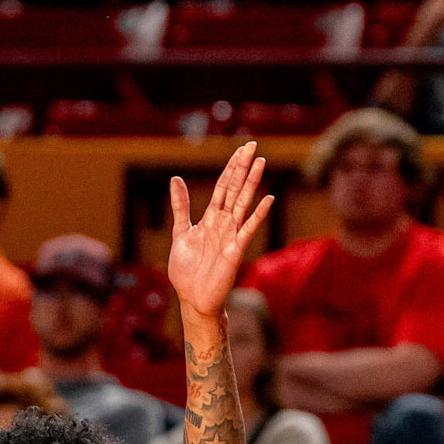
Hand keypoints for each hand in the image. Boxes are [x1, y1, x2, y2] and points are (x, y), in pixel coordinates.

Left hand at [167, 142, 273, 324]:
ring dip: (251, 183)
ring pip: (243, 203)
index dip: (231, 167)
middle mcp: (224, 223)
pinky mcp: (235, 250)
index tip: (240, 149)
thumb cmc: (187, 270)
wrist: (192, 298)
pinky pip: (248, 230)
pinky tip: (268, 200)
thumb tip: (176, 179)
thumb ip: (181, 206)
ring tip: (260, 162)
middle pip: (235, 189)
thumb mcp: (180, 232)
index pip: (223, 186)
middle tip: (253, 145)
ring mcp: (231, 235)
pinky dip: (257, 215)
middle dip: (242, 167)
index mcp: (211, 218)